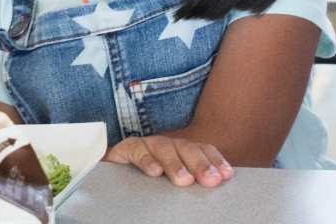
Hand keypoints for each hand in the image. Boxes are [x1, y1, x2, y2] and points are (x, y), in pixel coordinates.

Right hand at [105, 135, 233, 186]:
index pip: (202, 150)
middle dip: (200, 163)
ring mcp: (147, 145)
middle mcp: (166, 146)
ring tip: (184, 180)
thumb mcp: (171, 186)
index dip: (215, 160)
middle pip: (186, 147)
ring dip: (175, 163)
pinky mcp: (125, 149)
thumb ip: (189, 183)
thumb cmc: (145, 186)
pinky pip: (137, 150)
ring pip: (164, 147)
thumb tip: (213, 190)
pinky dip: (146, 160)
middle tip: (210, 180)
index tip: (226, 175)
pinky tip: (154, 171)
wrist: (109, 181)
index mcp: (181, 152)